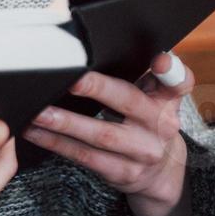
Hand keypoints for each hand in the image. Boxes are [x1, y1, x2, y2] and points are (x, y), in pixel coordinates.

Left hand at [21, 53, 194, 215]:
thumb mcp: (156, 98)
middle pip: (129, 102)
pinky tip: (36, 132)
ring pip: (101, 135)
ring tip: (38, 112)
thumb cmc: (147, 121)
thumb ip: (143, 74)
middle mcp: (160, 125)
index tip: (159, 59)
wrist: (162, 173)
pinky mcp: (122, 172)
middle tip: (70, 79)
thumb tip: (110, 42)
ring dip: (65, 123)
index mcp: (167, 100)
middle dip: (98, 89)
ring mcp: (142, 152)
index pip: (178, 82)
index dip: (171, 69)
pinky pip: (85, 156)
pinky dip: (57, 143)